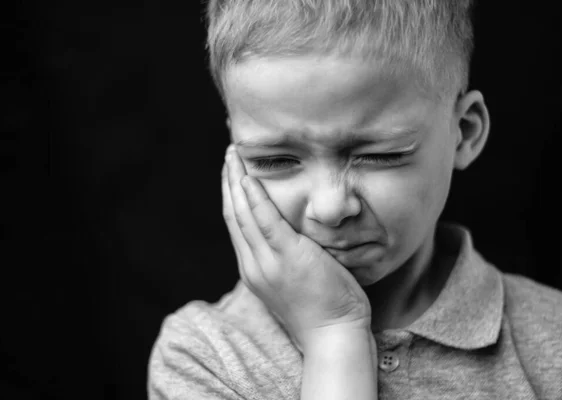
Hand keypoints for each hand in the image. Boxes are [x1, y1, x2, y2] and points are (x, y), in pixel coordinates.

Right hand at [222, 144, 371, 350]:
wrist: (334, 335)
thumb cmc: (322, 309)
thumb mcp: (293, 281)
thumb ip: (283, 257)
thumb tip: (289, 234)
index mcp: (254, 269)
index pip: (236, 224)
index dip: (230, 195)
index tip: (231, 172)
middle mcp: (254, 265)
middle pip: (233, 214)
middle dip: (228, 181)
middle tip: (228, 153)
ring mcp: (268, 262)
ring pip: (242, 214)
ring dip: (236, 181)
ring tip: (233, 155)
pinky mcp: (288, 257)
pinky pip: (265, 221)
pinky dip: (255, 198)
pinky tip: (249, 177)